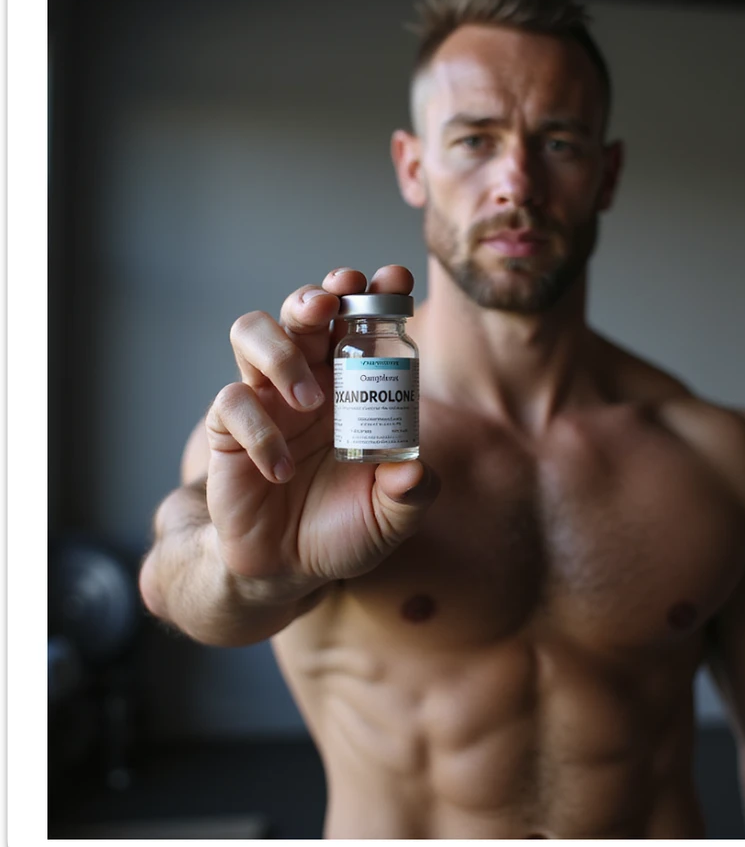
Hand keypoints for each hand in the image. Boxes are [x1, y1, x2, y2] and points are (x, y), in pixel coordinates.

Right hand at [205, 265, 438, 588]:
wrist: (286, 567)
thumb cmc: (343, 528)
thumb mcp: (390, 517)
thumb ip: (410, 495)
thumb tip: (413, 471)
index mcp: (353, 385)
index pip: (361, 322)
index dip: (375, 293)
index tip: (394, 279)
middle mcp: (308, 379)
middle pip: (302, 309)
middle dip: (318, 295)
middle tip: (332, 303)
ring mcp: (266, 398)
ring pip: (252, 331)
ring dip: (281, 353)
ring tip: (310, 400)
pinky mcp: (228, 428)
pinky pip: (232, 402)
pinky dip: (260, 431)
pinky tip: (283, 468)